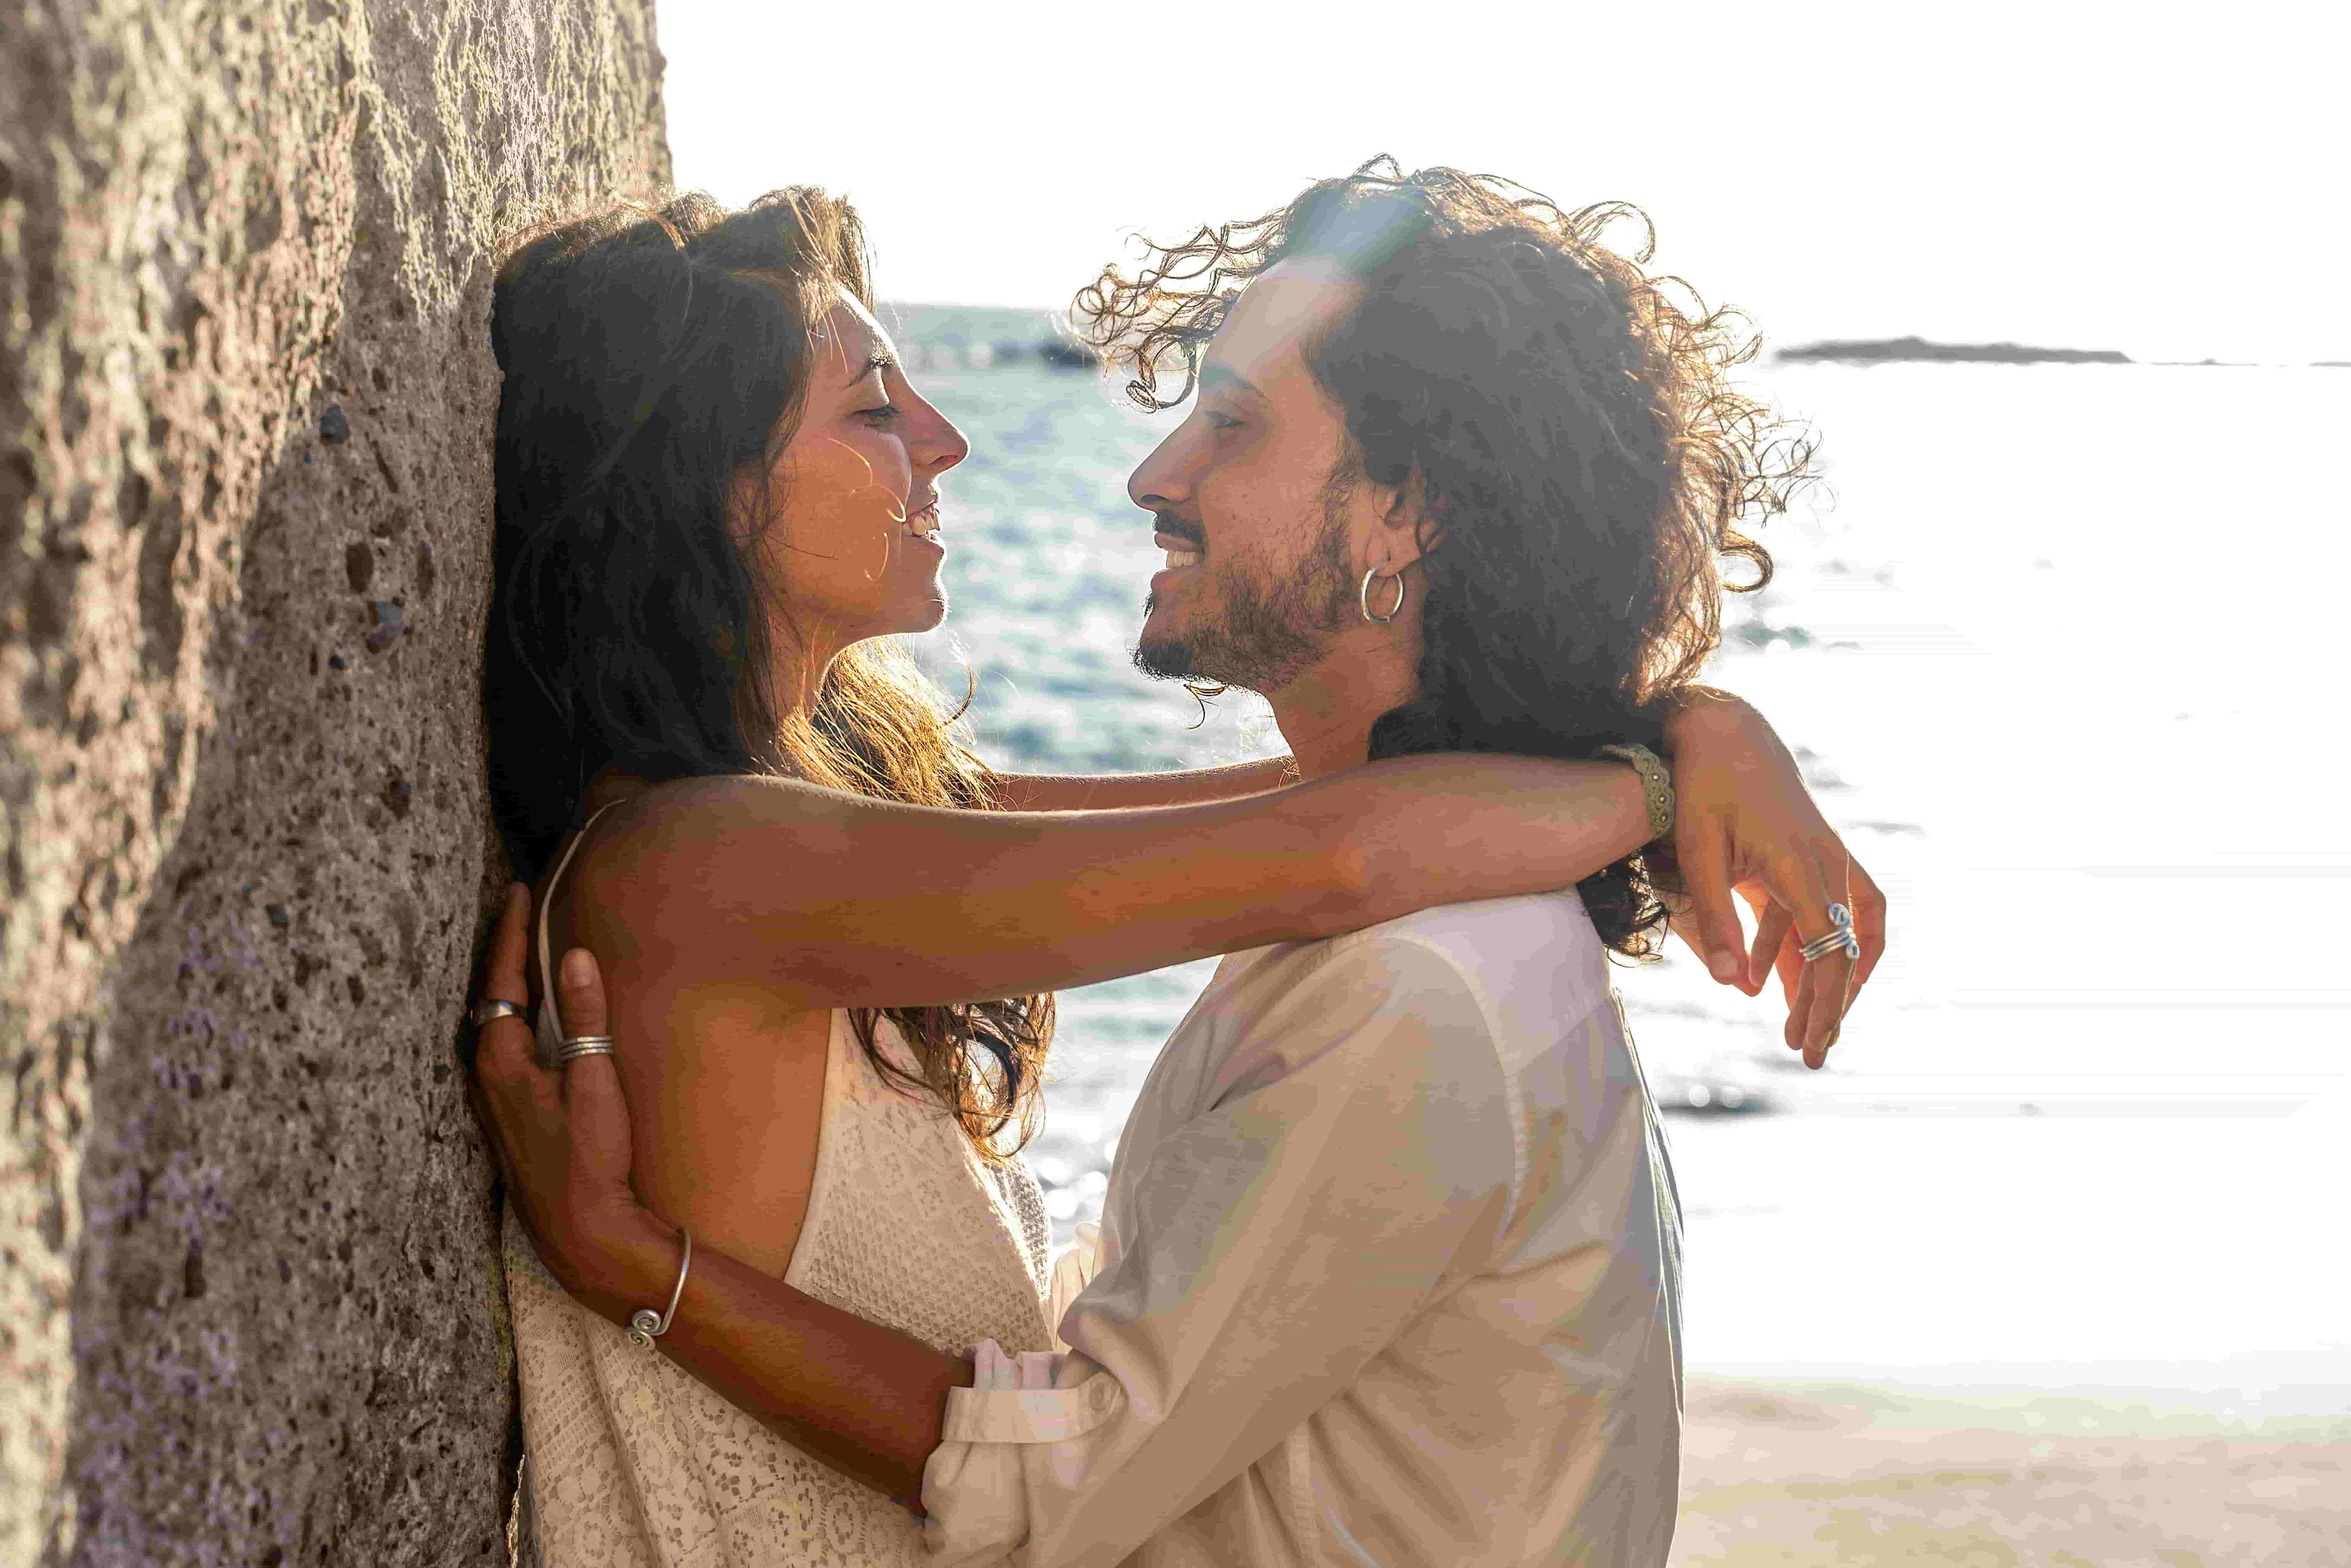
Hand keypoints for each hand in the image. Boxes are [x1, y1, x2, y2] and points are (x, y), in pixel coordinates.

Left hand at [468, 884, 673, 1314]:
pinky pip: (499, 1047)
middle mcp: (484, 1077)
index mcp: (501, 1061)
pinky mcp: (505, 1116)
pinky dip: (510, 1017)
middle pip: (487, 998)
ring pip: (490, 1025)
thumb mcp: (594, 1081)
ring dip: (504, 986)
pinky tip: (526, 1018)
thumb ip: (585, 1016)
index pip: (501, 979)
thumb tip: (575, 955)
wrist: (582, 1231)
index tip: (517, 890)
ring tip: (520, 952)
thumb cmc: (590, 1159)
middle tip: (514, 907)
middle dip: (501, 951)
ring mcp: (491, 1100)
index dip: (510, 932)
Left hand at [1661, 690, 1886, 1068]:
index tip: (1810, 1041)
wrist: (1724, 731)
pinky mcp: (1810, 856)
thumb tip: (1732, 986)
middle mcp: (1827, 864)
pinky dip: (1798, 948)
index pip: (1830, 949)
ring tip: (1801, 1026)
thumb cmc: (1705, 786)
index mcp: (1802, 866)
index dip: (1825, 1000)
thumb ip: (1713, 918)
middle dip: (1833, 1003)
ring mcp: (1825, 858)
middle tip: (1812, 1051)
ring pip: (1845, 932)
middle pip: (1848, 947)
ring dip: (1825, 979)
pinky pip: (1819, 912)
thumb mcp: (1697, 852)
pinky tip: (1764, 981)